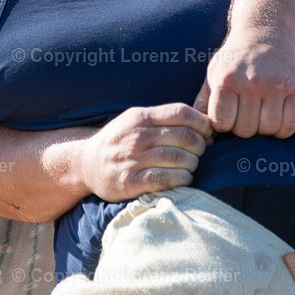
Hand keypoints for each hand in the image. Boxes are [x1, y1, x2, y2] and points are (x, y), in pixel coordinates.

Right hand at [79, 103, 212, 201]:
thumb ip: (163, 119)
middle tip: (200, 152)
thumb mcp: (135, 120)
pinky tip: (183, 178)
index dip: (202, 123)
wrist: (87, 164)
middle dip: (201, 145)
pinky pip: (166, 179)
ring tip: (191, 165)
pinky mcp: (131, 181)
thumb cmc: (119, 141)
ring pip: (179, 158)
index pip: (181, 113)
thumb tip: (203, 125)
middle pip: (185, 137)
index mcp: (141, 117)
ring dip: (193, 163)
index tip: (207, 133)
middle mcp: (138, 136)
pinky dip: (182, 178)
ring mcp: (134, 159)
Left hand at [193, 29, 294, 139]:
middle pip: (246, 130)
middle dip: (243, 128)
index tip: (227, 116)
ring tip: (259, 116)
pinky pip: (290, 124)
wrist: (265, 31)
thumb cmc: (235, 59)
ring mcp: (275, 86)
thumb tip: (199, 130)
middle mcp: (251, 82)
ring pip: (269, 129)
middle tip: (244, 115)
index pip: (222, 123)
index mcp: (226, 80)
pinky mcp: (294, 88)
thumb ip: (203, 102)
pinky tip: (276, 119)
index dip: (223, 125)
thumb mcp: (213, 74)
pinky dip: (283, 130)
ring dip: (263, 129)